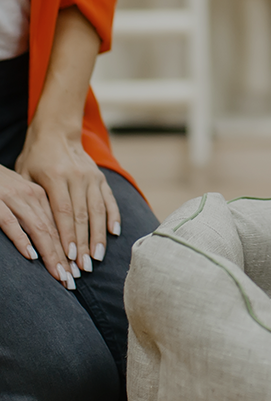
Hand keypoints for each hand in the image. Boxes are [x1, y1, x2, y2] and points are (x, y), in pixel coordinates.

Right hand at [0, 163, 74, 287]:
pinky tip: (31, 256)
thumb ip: (33, 215)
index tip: (77, 272)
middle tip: (72, 281)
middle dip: (64, 258)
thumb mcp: (19, 197)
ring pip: (39, 229)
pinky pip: (11, 223)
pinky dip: (22, 239)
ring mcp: (13, 198)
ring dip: (51, 254)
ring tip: (59, 274)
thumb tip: (46, 243)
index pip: (61, 226)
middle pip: (54, 231)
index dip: (70, 250)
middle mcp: (32, 196)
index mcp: (40, 196)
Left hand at [15, 128, 119, 275]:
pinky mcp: (102, 179)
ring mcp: (93, 178)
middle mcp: (77, 177)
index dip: (67, 235)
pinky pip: (110, 201)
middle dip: (83, 243)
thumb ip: (34, 199)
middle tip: (84, 266)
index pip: (63, 212)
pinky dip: (113, 218)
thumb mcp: (26, 175)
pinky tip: (114, 234)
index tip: (70, 256)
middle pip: (82, 216)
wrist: (58, 133)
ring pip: (98, 211)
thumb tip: (38, 232)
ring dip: (99, 236)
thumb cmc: (35, 158)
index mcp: (55, 176)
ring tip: (98, 257)